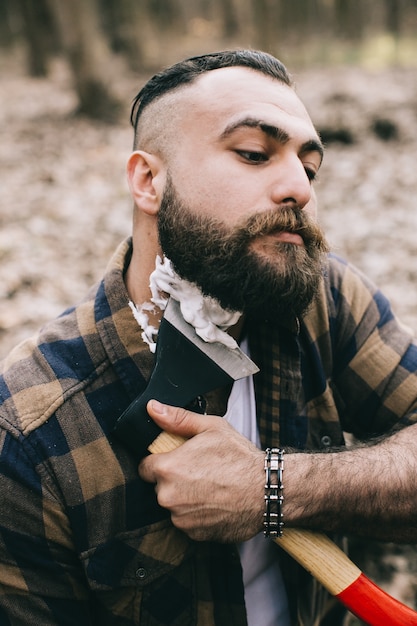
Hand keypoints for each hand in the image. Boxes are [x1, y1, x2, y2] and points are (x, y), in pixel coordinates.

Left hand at [139, 400, 264, 541]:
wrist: (267, 491)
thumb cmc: (240, 458)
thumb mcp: (211, 428)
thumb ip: (177, 419)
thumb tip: (152, 407)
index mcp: (168, 468)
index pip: (145, 467)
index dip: (161, 462)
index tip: (177, 461)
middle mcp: (168, 496)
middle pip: (160, 487)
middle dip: (174, 480)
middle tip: (200, 472)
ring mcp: (181, 518)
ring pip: (174, 506)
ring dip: (185, 499)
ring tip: (211, 488)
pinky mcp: (194, 535)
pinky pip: (188, 523)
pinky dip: (198, 515)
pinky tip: (216, 503)